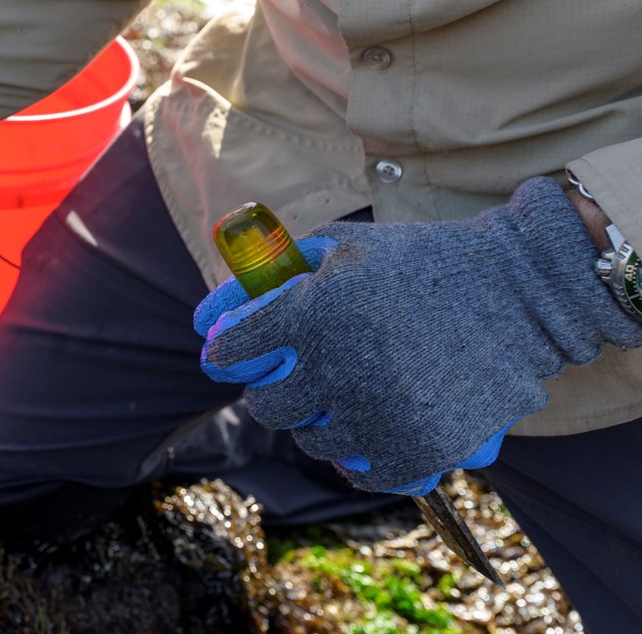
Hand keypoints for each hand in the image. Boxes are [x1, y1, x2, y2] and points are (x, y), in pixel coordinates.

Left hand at [194, 177, 641, 494]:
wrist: (516, 292)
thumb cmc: (413, 264)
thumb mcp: (337, 248)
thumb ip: (267, 279)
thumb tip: (204, 323)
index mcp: (313, 313)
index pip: (230, 352)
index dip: (227, 352)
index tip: (232, 353)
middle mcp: (340, 368)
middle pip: (267, 407)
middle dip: (273, 390)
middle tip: (297, 376)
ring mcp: (380, 414)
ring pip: (312, 443)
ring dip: (320, 422)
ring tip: (350, 391)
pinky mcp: (419, 450)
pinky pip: (362, 472)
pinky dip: (362, 455)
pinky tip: (374, 424)